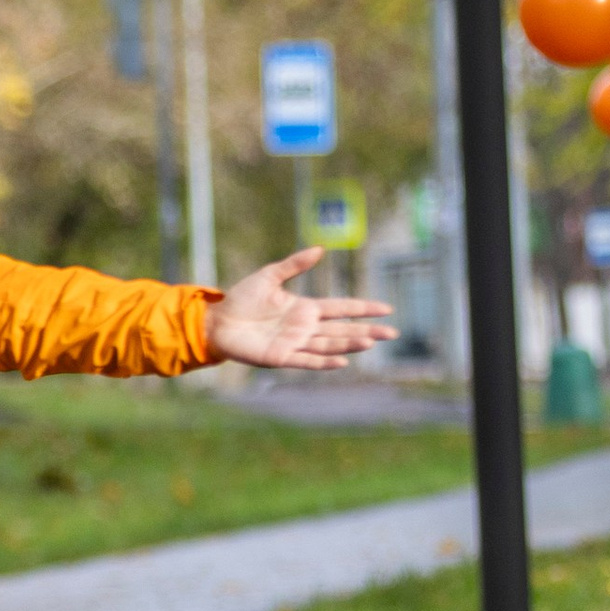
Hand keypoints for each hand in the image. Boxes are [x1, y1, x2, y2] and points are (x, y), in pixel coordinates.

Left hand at [205, 247, 397, 369]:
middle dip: (367, 331)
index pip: (341, 308)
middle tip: (392, 332)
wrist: (218, 320)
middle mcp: (305, 328)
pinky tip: (342, 360)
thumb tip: (320, 249)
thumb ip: (294, 264)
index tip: (386, 308)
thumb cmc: (242, 298)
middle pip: (342, 330)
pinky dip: (324, 361)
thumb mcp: (269, 276)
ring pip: (329, 345)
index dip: (363, 308)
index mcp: (305, 308)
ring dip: (350, 344)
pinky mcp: (281, 357)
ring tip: (371, 341)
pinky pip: (307, 360)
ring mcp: (295, 343)